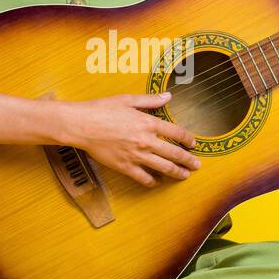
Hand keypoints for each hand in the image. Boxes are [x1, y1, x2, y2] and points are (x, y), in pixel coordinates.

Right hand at [59, 91, 200, 187]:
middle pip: (174, 154)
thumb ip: (150, 100)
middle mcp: (146, 140)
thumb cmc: (101, 109)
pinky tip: (157, 182)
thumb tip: (168, 96)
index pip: (177, 133)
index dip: (188, 139)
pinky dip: (152, 182)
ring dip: (177, 173)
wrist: (81, 125)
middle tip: (196, 165)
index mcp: (148, 123)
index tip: (194, 144)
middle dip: (188, 161)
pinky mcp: (125, 167)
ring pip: (163, 168)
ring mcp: (136, 155)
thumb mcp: (128, 100)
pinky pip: (143, 178)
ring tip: (184, 176)